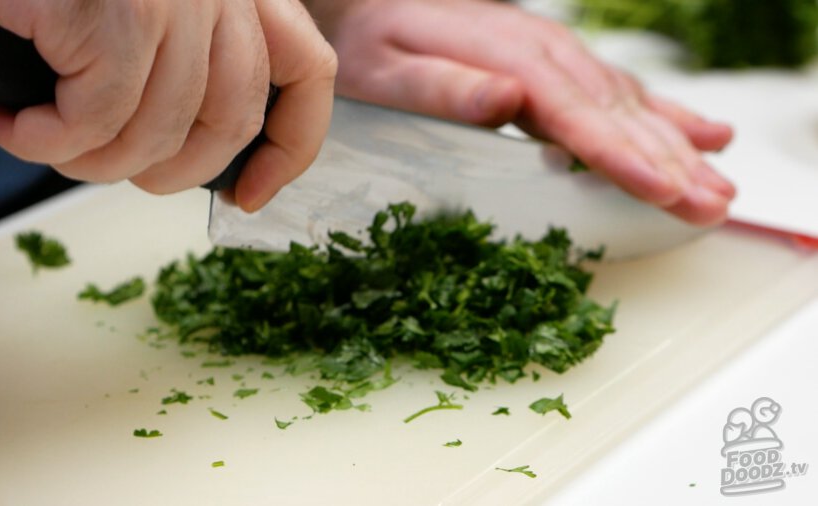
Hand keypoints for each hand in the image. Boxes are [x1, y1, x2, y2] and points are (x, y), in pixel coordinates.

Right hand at [0, 0, 336, 211]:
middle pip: (231, 122)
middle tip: (110, 169)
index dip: (289, 147)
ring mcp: (177, 3)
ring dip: (91, 163)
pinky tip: (5, 122)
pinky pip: (93, 123)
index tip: (250, 194)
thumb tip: (186, 153)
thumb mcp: (145, 10)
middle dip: (171, 174)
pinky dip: (42, 142)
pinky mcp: (120, 17)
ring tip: (39, 139)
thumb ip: (190, 60)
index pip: (309, 72)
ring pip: (156, 135)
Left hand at [308, 0, 734, 224]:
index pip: (577, 117)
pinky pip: (621, 92)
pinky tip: (704, 135)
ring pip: (630, 106)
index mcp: (509, 60)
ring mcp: (556, 57)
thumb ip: (445, 88)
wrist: (375, 4)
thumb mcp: (390, 71)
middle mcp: (544, 55)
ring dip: (679, 148)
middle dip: (670, 164)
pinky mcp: (558, 65)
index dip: (623, 156)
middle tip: (713, 207)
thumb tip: (507, 99)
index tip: (666, 190)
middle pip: (618, 115)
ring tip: (721, 188)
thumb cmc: (376, 45)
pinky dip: (666, 116)